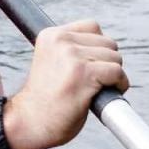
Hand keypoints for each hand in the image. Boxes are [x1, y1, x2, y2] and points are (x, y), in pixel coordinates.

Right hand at [1, 20, 126, 148]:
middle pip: (108, 42)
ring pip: (115, 57)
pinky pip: (116, 72)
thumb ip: (72, 49)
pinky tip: (105, 94)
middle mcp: (61, 40)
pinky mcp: (83, 73)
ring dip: (113, 75)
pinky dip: (119, 85)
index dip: (98, 47)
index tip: (91, 66)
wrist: (29, 122)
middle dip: (107, 62)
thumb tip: (107, 45)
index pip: (92, 27)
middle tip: (94, 82)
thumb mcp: (53, 62)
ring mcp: (72, 56)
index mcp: (51, 35)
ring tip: (97, 89)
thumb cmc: (45, 99)